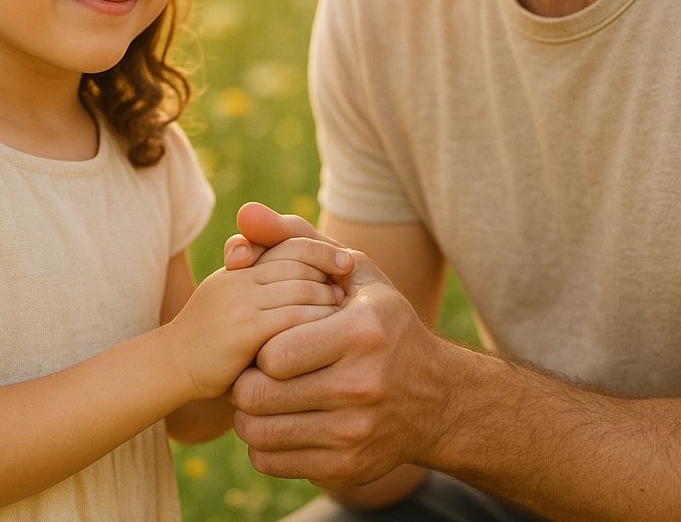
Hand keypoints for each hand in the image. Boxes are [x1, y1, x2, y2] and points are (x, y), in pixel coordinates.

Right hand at [166, 257, 343, 400]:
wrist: (172, 366)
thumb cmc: (208, 338)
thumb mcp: (230, 300)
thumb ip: (259, 284)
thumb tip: (313, 278)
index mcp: (239, 268)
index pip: (289, 246)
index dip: (321, 251)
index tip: (347, 263)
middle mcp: (240, 278)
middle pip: (298, 266)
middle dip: (329, 276)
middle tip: (351, 291)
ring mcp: (241, 303)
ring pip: (300, 291)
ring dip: (328, 301)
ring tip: (345, 315)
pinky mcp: (244, 331)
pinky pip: (292, 319)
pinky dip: (317, 323)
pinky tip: (331, 336)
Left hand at [228, 205, 449, 489]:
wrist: (436, 397)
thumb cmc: (380, 319)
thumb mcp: (350, 268)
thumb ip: (292, 236)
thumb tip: (243, 213)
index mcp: (360, 333)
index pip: (272, 353)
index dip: (257, 345)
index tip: (264, 337)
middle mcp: (362, 386)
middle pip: (259, 396)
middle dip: (243, 380)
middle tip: (249, 368)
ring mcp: (355, 433)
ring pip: (259, 433)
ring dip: (248, 413)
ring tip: (259, 392)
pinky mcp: (348, 468)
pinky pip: (273, 461)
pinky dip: (262, 442)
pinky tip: (277, 419)